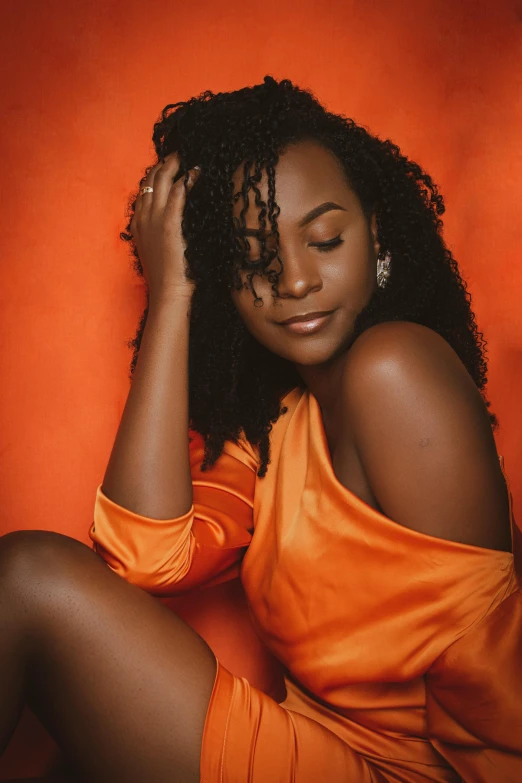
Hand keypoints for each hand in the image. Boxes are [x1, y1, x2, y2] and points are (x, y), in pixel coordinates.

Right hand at [130, 152, 199, 299]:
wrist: (168, 293)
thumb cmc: (169, 278)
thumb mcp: (159, 251)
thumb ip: (162, 234)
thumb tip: (176, 226)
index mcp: (137, 225)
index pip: (143, 191)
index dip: (154, 175)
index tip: (166, 166)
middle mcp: (142, 218)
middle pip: (150, 180)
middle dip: (164, 163)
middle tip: (178, 153)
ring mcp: (154, 219)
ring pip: (161, 180)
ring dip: (174, 165)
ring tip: (186, 156)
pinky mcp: (169, 223)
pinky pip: (178, 192)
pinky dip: (187, 179)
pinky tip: (196, 172)